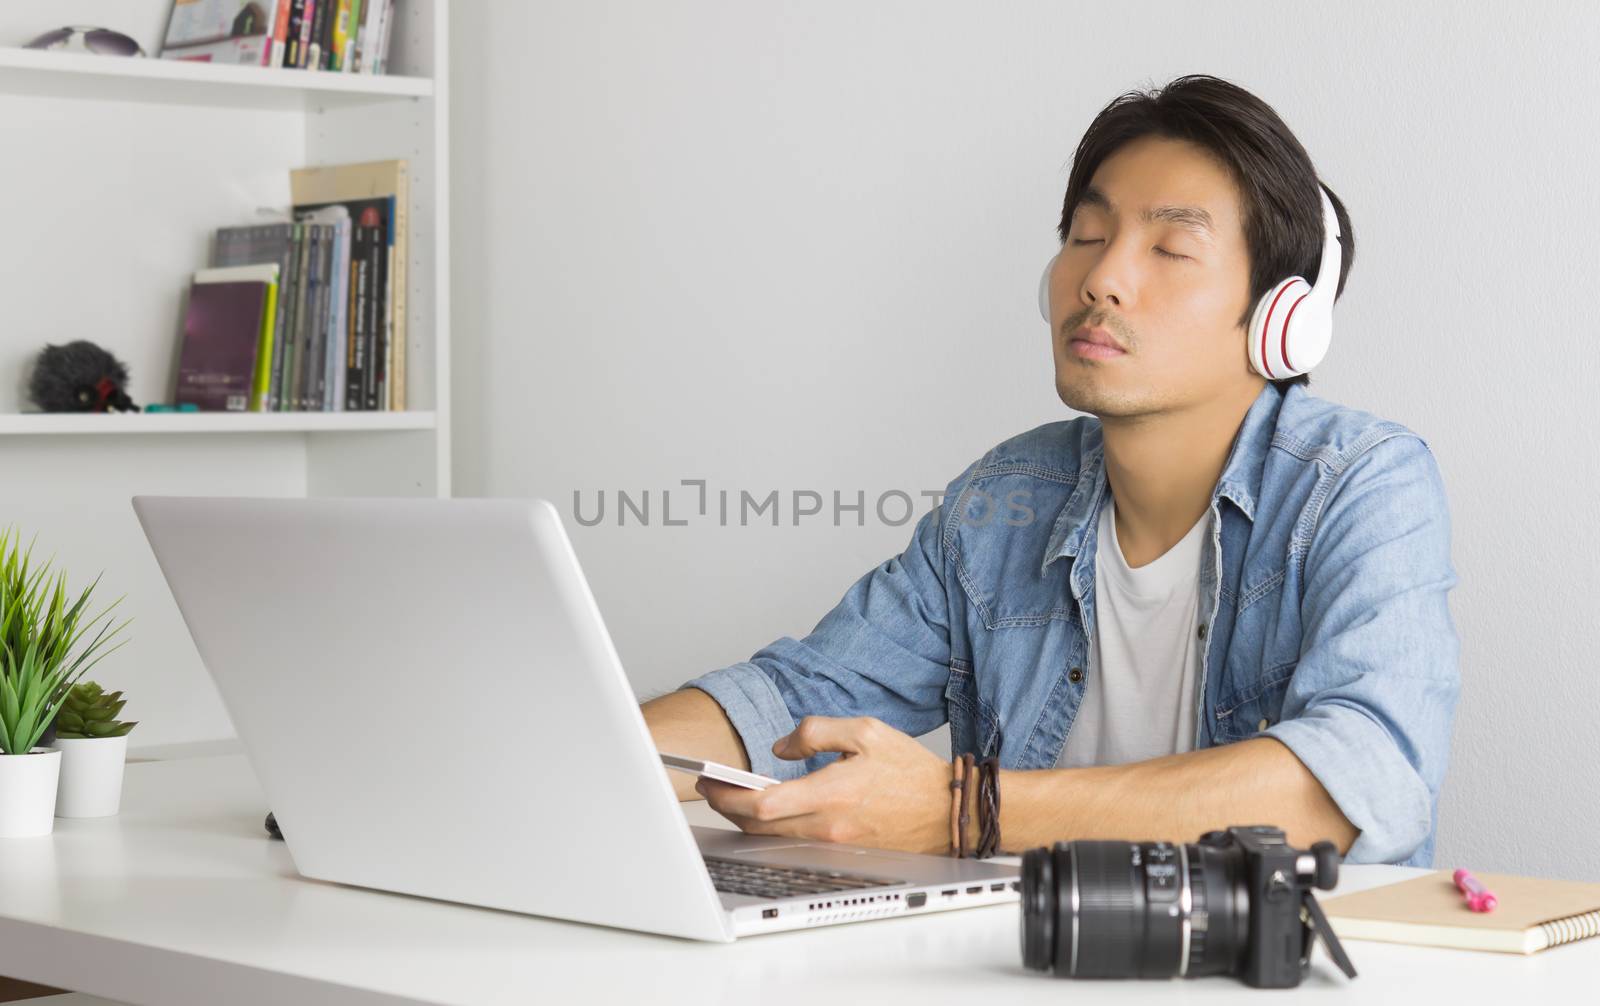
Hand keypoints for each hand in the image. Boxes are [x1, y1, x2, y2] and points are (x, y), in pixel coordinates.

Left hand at [695, 716, 950, 853]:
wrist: (946, 810)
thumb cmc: (909, 770)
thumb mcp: (866, 730)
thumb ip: (817, 731)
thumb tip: (780, 747)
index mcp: (833, 793)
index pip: (764, 803)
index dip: (728, 795)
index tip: (710, 781)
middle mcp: (829, 826)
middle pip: (758, 826)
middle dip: (726, 807)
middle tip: (710, 787)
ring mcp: (833, 844)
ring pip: (771, 838)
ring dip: (745, 819)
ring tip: (732, 795)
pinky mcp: (839, 852)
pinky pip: (791, 844)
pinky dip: (770, 829)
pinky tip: (765, 812)